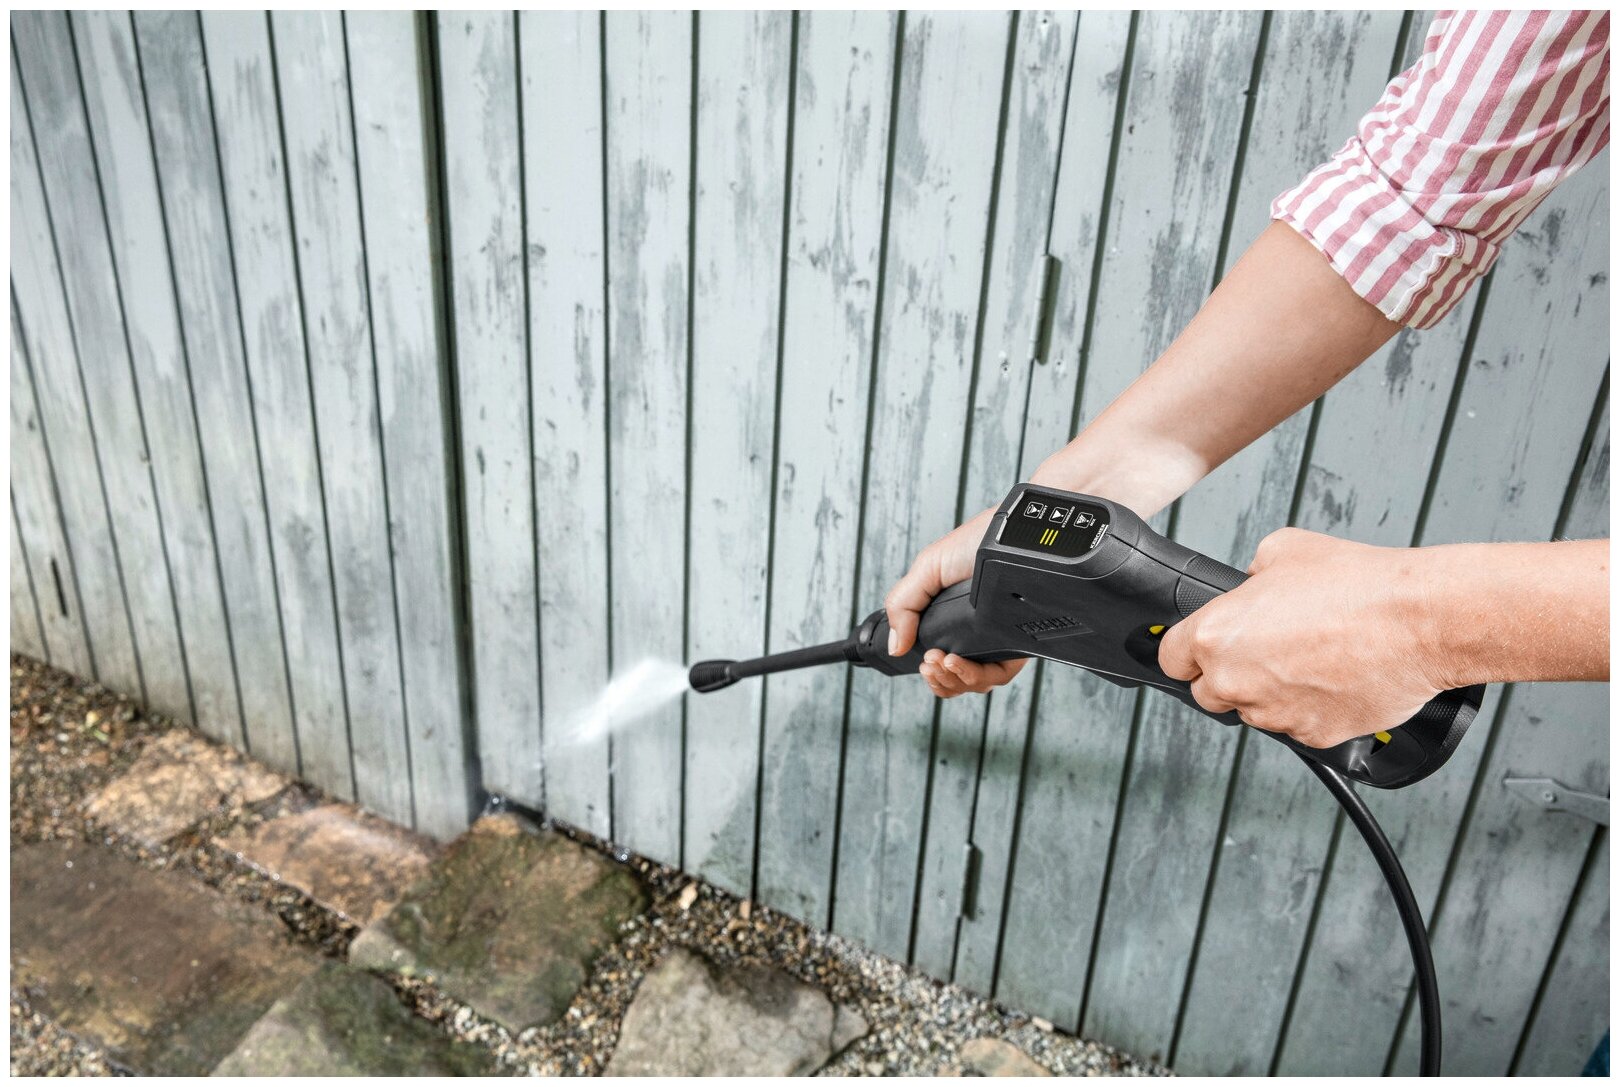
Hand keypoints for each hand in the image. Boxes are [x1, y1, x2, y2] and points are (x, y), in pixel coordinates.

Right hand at [884, 508, 1028, 697]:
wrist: (1011, 533)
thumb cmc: (976, 542)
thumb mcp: (928, 569)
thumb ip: (904, 605)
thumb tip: (895, 647)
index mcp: (957, 621)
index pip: (943, 663)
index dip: (932, 672)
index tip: (922, 663)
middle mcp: (979, 633)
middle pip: (958, 679)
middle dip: (939, 679)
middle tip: (930, 662)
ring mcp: (1000, 640)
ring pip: (976, 682)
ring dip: (954, 679)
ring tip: (942, 661)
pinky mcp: (1019, 643)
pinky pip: (998, 675)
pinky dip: (973, 675)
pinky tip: (957, 661)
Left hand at [1157, 528, 1447, 748]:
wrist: (1420, 621)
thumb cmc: (1359, 584)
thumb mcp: (1283, 551)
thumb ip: (1250, 574)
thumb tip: (1248, 585)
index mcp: (1216, 635)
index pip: (1171, 658)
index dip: (1187, 651)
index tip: (1201, 650)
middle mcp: (1236, 680)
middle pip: (1207, 693)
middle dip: (1228, 675)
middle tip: (1267, 650)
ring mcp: (1274, 713)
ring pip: (1254, 711)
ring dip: (1270, 693)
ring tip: (1311, 659)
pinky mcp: (1312, 735)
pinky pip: (1297, 726)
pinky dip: (1309, 709)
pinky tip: (1335, 678)